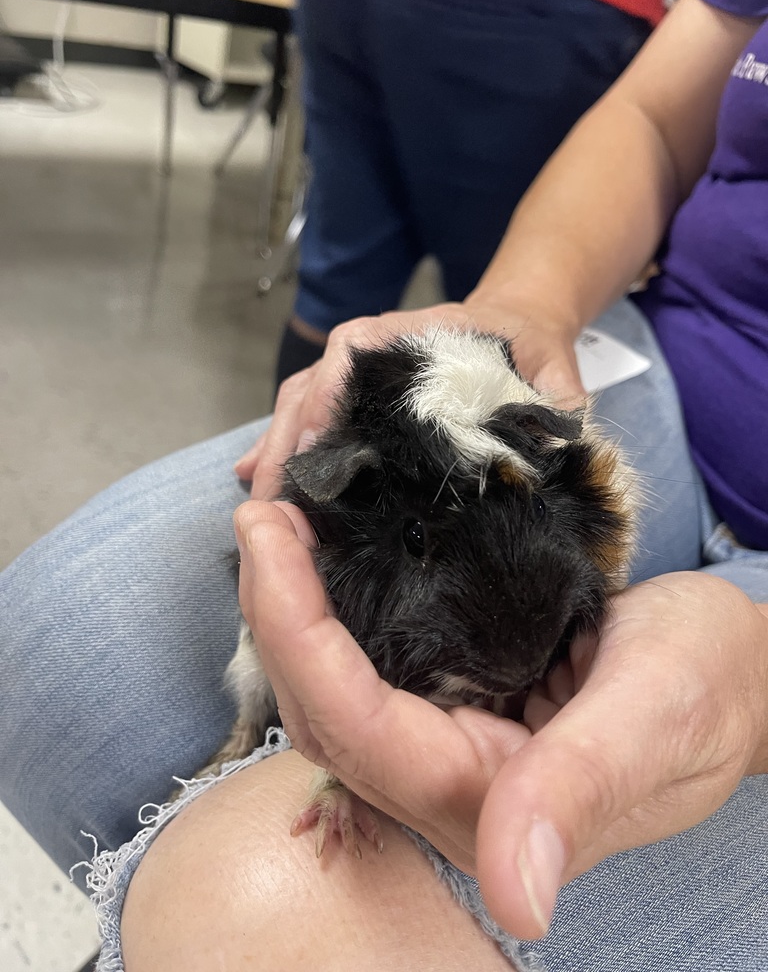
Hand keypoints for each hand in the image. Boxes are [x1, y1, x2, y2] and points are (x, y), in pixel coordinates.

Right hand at [234, 300, 585, 498]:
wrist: (520, 322)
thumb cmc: (530, 345)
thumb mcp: (552, 369)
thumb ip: (557, 402)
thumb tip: (556, 454)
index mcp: (414, 335)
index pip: (354, 352)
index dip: (327, 396)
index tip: (314, 444)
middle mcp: (373, 349)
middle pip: (312, 387)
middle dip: (286, 440)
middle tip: (269, 499)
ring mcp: (358, 375)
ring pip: (300, 404)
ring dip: (277, 450)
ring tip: (259, 505)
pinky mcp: (355, 399)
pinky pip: (308, 417)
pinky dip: (285, 448)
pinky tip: (259, 482)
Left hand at [234, 499, 767, 938]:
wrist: (734, 674)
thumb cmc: (709, 689)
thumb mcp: (655, 718)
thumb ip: (580, 792)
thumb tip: (520, 897)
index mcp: (486, 800)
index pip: (354, 723)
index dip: (296, 632)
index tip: (268, 539)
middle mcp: (447, 780)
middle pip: (322, 708)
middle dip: (274, 611)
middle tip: (263, 515)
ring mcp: (443, 740)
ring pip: (332, 686)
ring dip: (290, 608)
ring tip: (277, 523)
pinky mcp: (450, 700)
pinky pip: (365, 663)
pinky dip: (330, 608)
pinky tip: (322, 556)